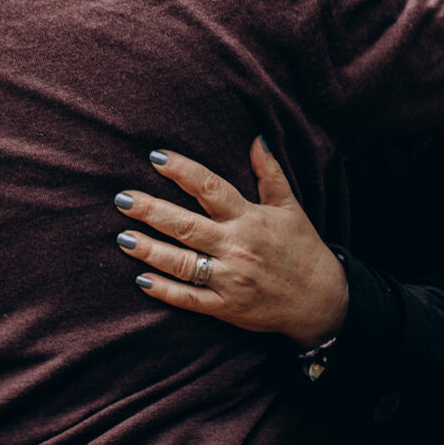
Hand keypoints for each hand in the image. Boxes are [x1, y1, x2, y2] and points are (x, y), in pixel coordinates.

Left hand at [112, 140, 348, 347]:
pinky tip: (142, 280)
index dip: (182, 170)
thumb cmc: (302, 248)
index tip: (155, 157)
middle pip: (186, 225)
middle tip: (122, 199)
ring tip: (123, 237)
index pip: (210, 188)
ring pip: (183, 263)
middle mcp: (237, 246)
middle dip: (151, 211)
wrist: (321, 300)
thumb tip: (257, 138)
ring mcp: (230, 278)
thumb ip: (270, 173)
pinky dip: (166, 291)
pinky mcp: (226, 307)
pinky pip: (190, 299)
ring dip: (151, 250)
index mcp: (249, 218)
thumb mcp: (290, 207)